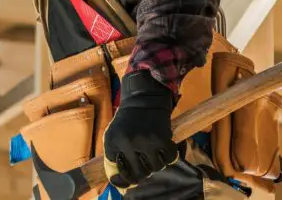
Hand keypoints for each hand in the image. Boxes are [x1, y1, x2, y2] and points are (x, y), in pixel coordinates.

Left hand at [103, 70, 179, 189]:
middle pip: (139, 174)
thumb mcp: (114, 135)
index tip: (128, 171)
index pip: (118, 171)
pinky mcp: (162, 139)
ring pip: (155, 168)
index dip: (125, 174)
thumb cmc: (128, 120)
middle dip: (143, 170)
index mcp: (112, 141)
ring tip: (153, 151)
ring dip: (156, 163)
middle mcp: (127, 143)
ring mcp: (145, 141)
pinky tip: (163, 147)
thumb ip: (115, 156)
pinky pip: (169, 159)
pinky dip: (169, 156)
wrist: (143, 98)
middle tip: (144, 161)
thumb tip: (121, 183)